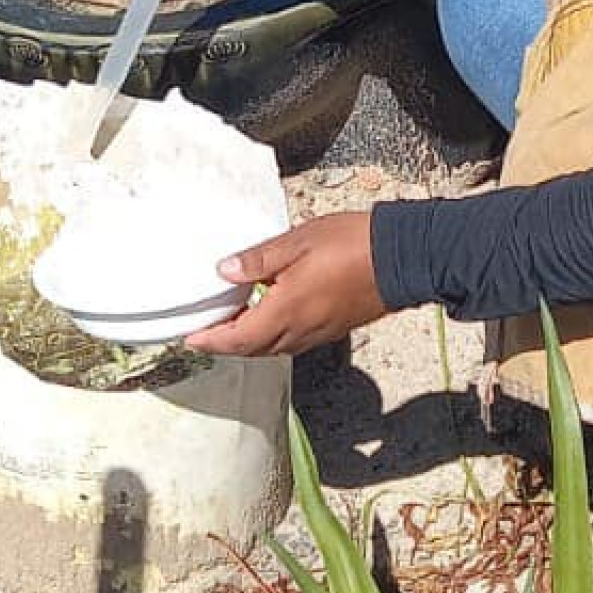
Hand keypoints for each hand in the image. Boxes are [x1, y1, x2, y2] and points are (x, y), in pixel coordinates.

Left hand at [188, 213, 385, 356]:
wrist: (403, 258)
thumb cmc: (352, 245)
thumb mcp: (297, 242)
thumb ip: (258, 260)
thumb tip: (224, 271)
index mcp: (285, 312)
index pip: (236, 339)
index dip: (210, 341)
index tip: (189, 339)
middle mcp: (299, 331)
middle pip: (252, 349)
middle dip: (225, 344)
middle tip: (204, 331)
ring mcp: (318, 332)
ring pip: (273, 348)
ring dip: (249, 341)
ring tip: (233, 322)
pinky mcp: (333, 327)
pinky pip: (293, 341)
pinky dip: (272, 335)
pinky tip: (270, 315)